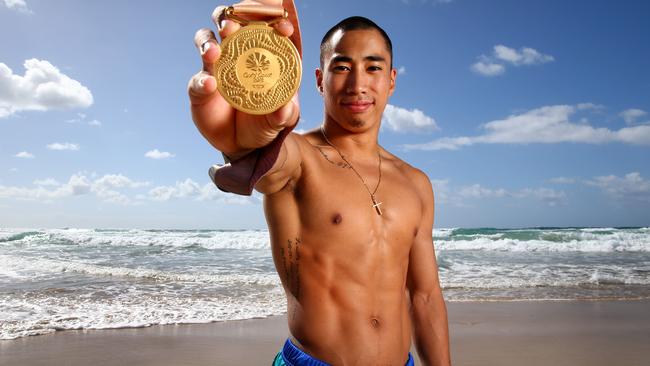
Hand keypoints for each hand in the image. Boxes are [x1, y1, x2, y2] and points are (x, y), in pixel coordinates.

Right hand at [188, 2, 300, 158]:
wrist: (244, 144)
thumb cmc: (266, 122)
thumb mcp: (281, 118)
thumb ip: (284, 113)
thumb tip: (284, 109)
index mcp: (260, 55)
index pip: (263, 28)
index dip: (271, 21)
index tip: (283, 28)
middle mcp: (236, 55)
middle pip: (228, 24)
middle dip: (228, 19)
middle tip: (230, 27)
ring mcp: (216, 69)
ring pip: (205, 42)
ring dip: (207, 42)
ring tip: (213, 52)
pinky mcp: (200, 88)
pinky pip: (198, 79)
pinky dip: (201, 80)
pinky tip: (209, 85)